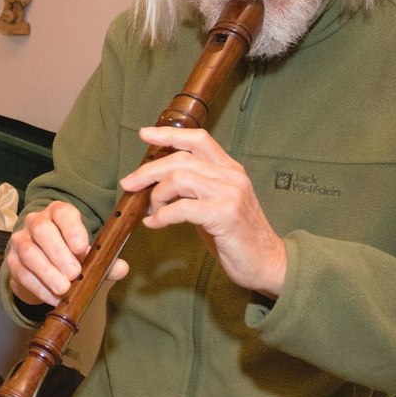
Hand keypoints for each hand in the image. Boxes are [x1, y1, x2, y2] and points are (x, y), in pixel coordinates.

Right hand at [6, 201, 124, 304]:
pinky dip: (39, 287)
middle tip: (74, 273)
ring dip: (47, 272)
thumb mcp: (90, 255)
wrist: (43, 268)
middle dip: (59, 253)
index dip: (72, 229)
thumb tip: (121, 268)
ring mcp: (21, 240)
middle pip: (42, 231)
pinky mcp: (13, 261)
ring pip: (29, 252)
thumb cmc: (71, 256)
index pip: (63, 213)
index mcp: (59, 214)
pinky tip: (54, 298)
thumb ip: (106, 260)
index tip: (81, 247)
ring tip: (64, 288)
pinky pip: (23, 274)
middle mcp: (37, 222)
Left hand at [122, 126, 286, 295]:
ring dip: (156, 196)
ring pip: (179, 180)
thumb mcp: (215, 204)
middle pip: (180, 159)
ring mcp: (230, 194)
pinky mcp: (225, 215)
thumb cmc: (236, 236)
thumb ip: (193, 190)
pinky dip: (162, 216)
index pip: (198, 140)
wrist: (266, 262)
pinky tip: (154, 223)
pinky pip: (182, 208)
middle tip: (129, 184)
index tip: (145, 134)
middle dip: (148, 171)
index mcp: (230, 169)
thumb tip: (157, 184)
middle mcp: (231, 176)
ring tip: (152, 212)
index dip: (169, 134)